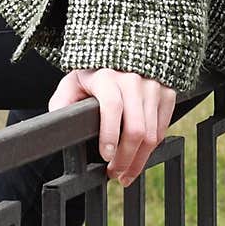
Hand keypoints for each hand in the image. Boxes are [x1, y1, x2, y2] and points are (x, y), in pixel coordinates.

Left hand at [48, 67, 175, 187]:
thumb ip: (63, 103)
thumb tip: (58, 126)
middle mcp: (133, 79)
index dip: (110, 135)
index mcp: (107, 76)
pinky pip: (162, 129)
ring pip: (152, 134)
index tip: (106, 157)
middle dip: (126, 159)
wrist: (121, 51)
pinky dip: (151, 148)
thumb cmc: (93, 73)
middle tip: (115, 174)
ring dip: (139, 160)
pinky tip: (139, 156)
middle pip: (136, 129)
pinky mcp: (167, 93)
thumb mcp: (72, 82)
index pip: (112, 107)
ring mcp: (153, 86)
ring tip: (126, 173)